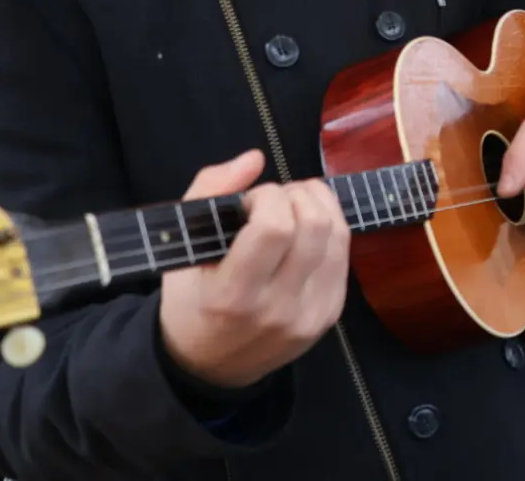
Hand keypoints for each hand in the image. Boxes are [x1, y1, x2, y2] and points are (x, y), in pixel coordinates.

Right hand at [159, 150, 349, 389]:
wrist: (211, 366)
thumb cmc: (191, 299)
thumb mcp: (180, 247)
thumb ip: (208, 191)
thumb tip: (254, 158)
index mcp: (232, 297)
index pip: (274, 228)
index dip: (267, 198)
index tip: (248, 202)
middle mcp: (278, 309)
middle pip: (314, 225)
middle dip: (295, 195)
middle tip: (272, 201)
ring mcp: (310, 315)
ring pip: (338, 234)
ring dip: (317, 205)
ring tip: (291, 207)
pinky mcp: (331, 313)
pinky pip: (345, 253)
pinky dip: (329, 228)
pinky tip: (305, 230)